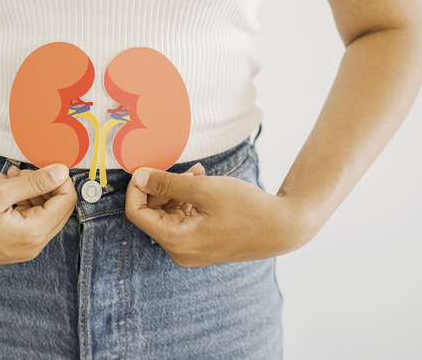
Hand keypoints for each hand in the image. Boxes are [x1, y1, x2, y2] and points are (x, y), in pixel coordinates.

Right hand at [0, 163, 76, 269]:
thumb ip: (34, 182)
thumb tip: (62, 172)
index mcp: (32, 235)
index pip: (66, 202)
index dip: (59, 179)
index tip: (43, 163)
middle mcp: (32, 246)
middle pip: (57, 208)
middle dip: (44, 185)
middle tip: (20, 171)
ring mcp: (22, 248)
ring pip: (42, 212)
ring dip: (31, 191)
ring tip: (7, 177)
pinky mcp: (12, 245)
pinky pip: (27, 219)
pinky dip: (21, 201)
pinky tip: (3, 188)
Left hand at [125, 164, 308, 266]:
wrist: (284, 226)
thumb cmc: (247, 208)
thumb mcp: (204, 189)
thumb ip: (167, 183)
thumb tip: (139, 177)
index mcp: (177, 242)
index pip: (138, 214)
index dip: (137, 189)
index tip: (145, 169)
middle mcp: (180, 251)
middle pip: (152, 215)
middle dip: (161, 188)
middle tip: (181, 169)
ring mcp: (191, 250)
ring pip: (168, 215)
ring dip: (176, 191)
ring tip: (198, 174)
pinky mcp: (202, 244)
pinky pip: (183, 220)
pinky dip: (187, 201)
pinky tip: (201, 183)